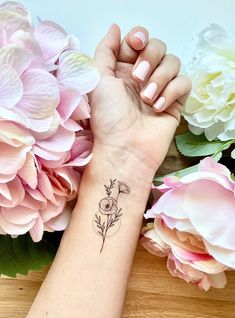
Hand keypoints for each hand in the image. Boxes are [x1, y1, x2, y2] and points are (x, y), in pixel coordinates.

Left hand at [89, 24, 190, 173]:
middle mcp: (142, 77)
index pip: (138, 41)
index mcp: (122, 69)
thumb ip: (105, 50)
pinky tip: (158, 107)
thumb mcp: (98, 80)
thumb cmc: (108, 118)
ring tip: (146, 99)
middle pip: (158, 47)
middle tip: (137, 77)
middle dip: (150, 57)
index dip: (139, 38)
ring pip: (173, 62)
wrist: (124, 150)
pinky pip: (184, 83)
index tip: (134, 44)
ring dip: (160, 77)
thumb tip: (115, 28)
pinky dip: (172, 92)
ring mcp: (159, 89)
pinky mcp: (175, 102)